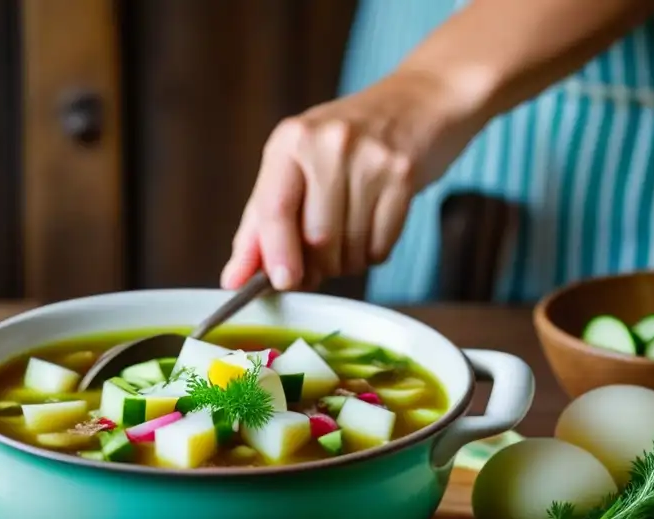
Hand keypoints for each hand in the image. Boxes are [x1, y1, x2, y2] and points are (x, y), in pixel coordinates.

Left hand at [221, 68, 482, 291]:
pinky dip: (373, 253)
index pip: (274, 209)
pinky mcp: (404, 175)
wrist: (420, 101)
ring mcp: (370, 158)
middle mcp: (329, 144)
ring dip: (345, 263)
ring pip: (349, 248)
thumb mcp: (295, 166)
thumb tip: (233, 278)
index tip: (281, 282)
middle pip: (316, 238)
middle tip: (317, 264)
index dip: (275, 253)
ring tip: (348, 238)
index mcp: (290, 140)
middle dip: (315, 266)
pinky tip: (373, 229)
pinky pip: (381, 245)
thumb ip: (260, 224)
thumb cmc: (348, 142)